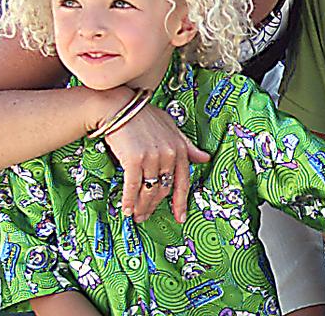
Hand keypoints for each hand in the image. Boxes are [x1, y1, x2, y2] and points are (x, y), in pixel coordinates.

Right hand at [102, 99, 209, 222]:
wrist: (119, 107)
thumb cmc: (144, 117)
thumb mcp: (171, 128)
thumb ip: (187, 146)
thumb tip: (205, 158)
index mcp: (179, 148)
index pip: (183, 181)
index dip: (181, 202)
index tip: (180, 217)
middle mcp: (169, 153)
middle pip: (164, 189)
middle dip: (155, 206)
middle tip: (146, 216)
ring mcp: (152, 157)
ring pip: (149, 190)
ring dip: (142, 207)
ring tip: (136, 216)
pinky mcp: (134, 159)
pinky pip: (133, 186)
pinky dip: (129, 200)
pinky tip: (126, 210)